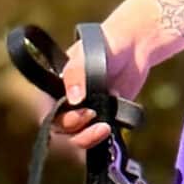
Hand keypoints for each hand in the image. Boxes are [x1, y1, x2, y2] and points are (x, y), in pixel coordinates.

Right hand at [49, 32, 149, 155]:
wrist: (135, 46)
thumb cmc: (106, 44)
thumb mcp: (88, 54)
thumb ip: (77, 74)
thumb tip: (74, 99)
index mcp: (56, 87)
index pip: (49, 113)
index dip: (61, 120)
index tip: (82, 114)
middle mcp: (68, 102)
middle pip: (62, 129)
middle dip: (77, 130)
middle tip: (95, 118)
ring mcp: (87, 112)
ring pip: (78, 137)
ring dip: (89, 138)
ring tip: (106, 127)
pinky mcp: (104, 119)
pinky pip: (98, 138)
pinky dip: (103, 139)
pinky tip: (113, 129)